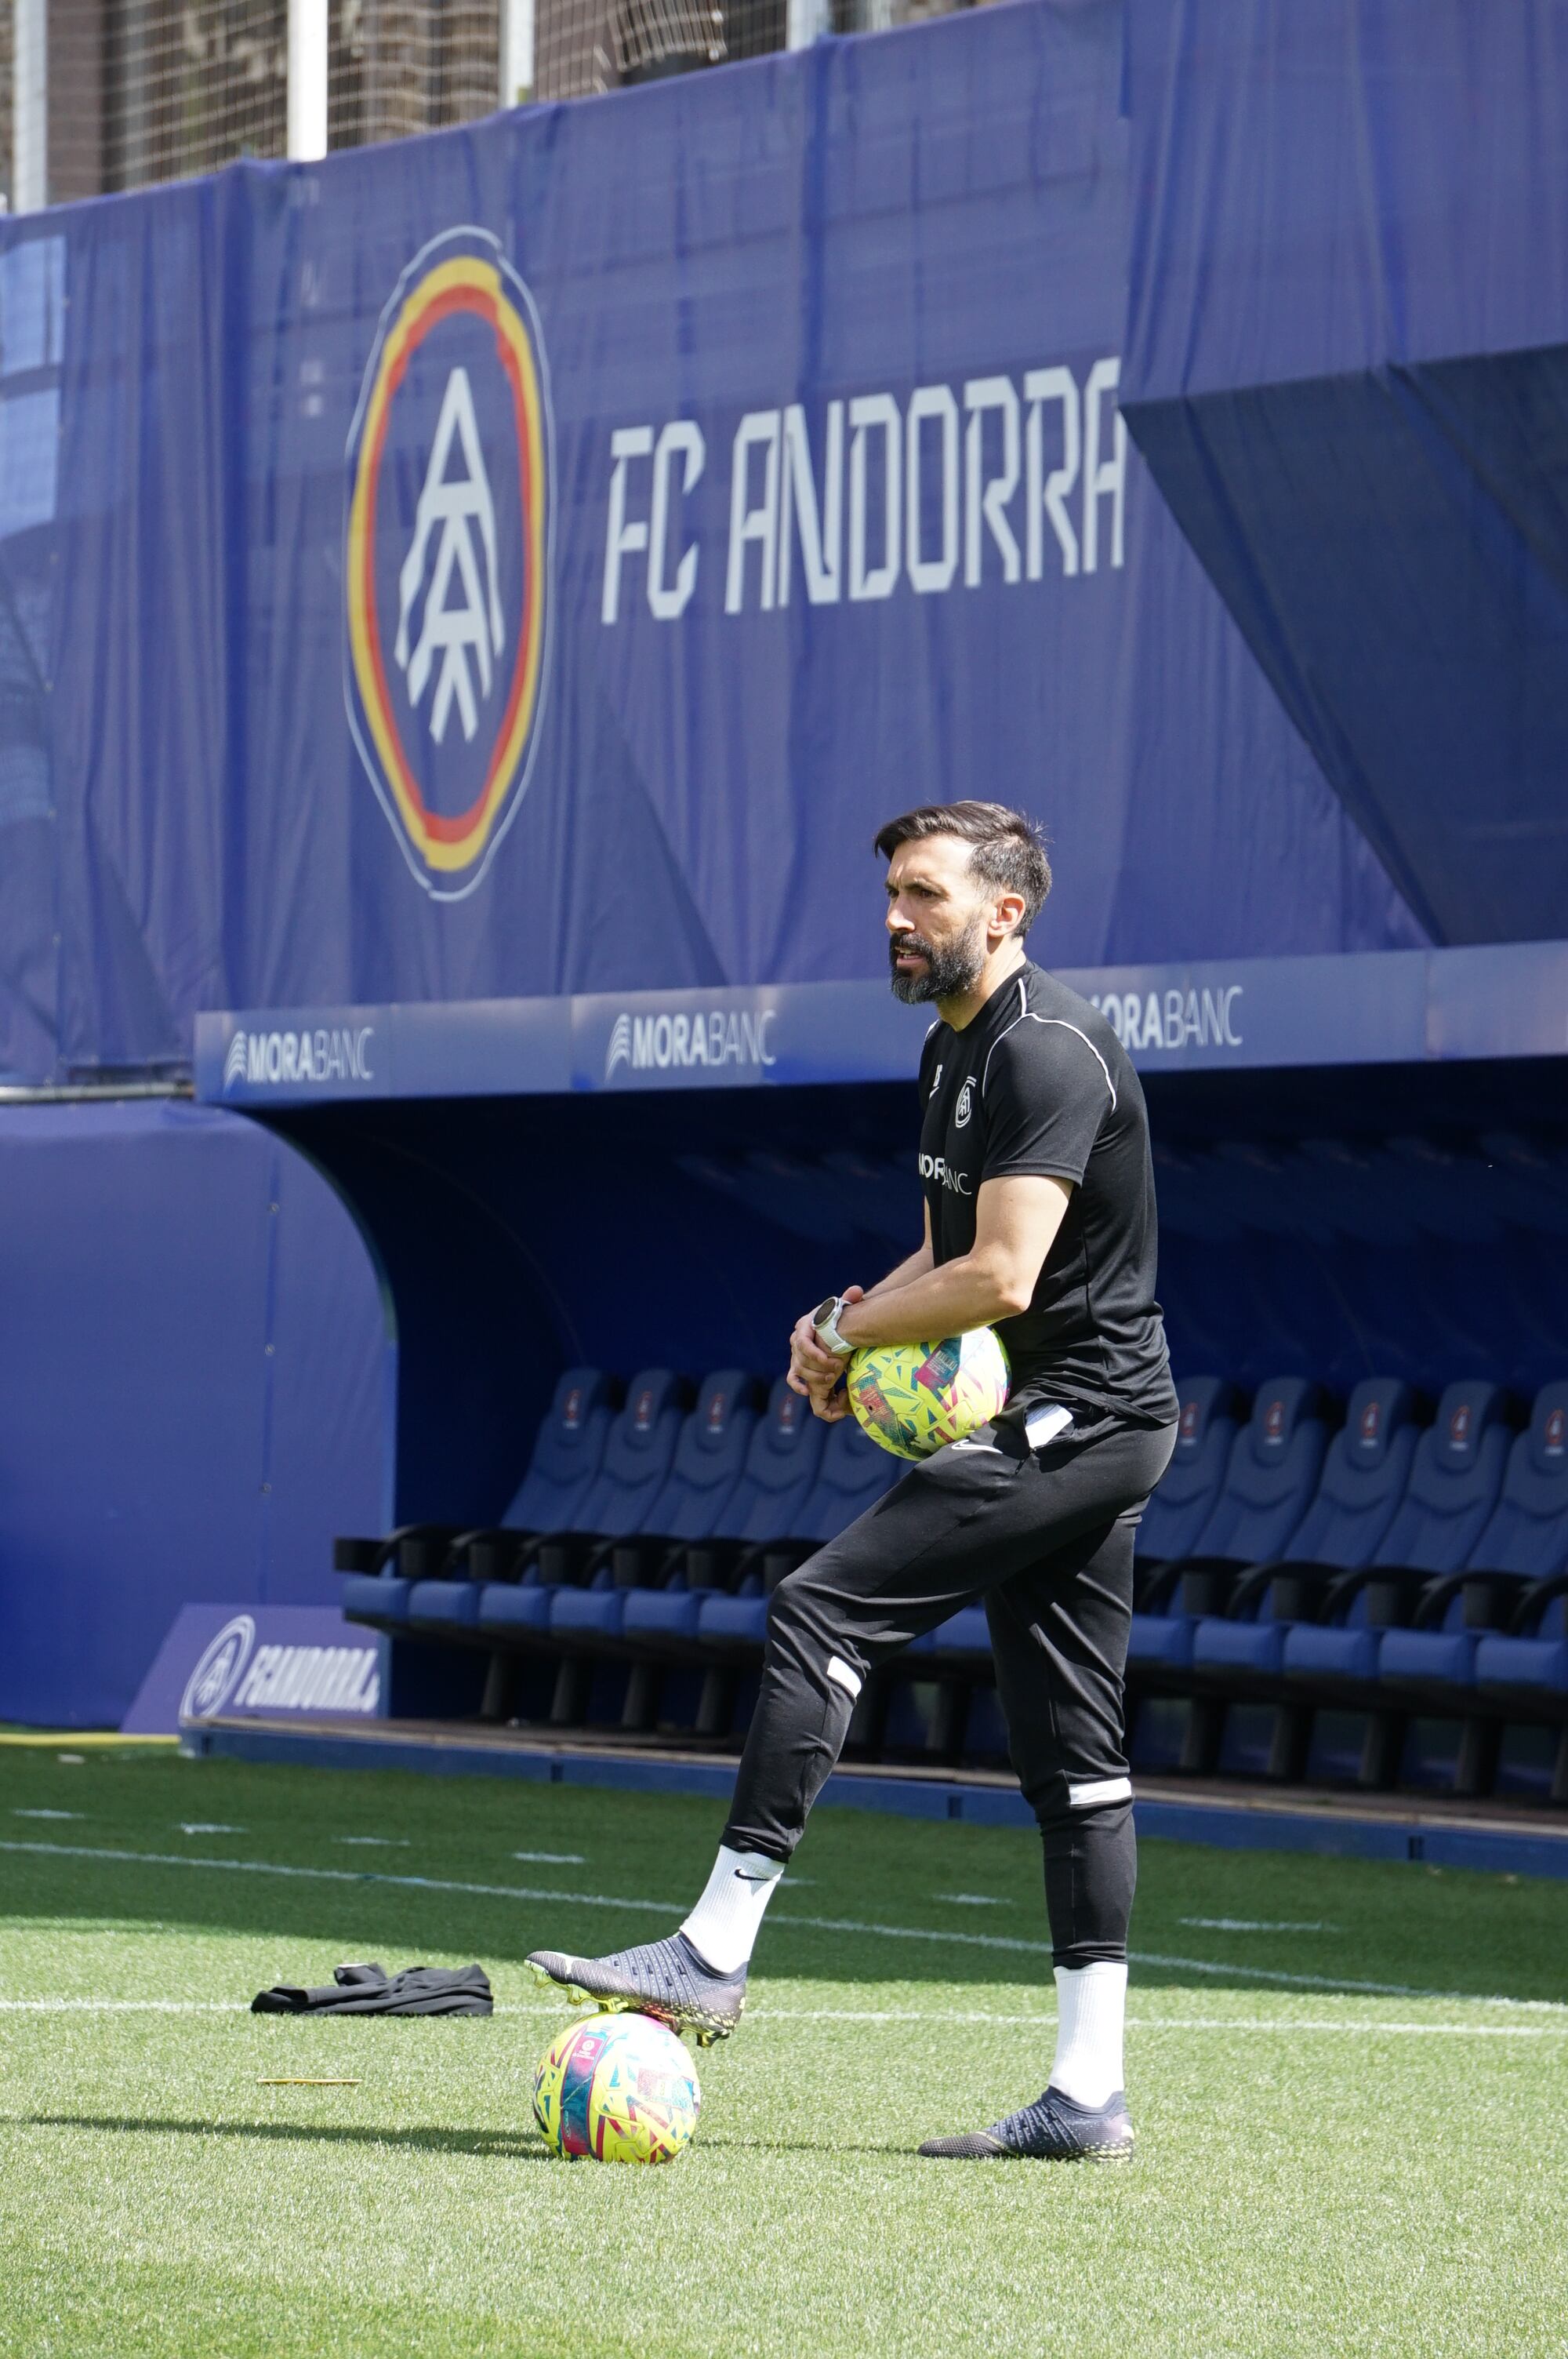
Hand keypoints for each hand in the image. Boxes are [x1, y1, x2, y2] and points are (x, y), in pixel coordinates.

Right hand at [786, 1286, 862, 1416]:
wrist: (832, 1328)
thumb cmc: (837, 1318)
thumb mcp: (842, 1308)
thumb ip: (849, 1299)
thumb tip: (857, 1290)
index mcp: (804, 1325)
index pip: (802, 1341)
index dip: (814, 1353)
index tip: (830, 1361)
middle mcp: (796, 1340)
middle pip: (800, 1359)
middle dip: (818, 1368)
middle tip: (837, 1372)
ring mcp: (796, 1354)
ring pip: (798, 1370)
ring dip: (814, 1377)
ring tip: (832, 1380)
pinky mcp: (798, 1366)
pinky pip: (792, 1378)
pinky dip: (798, 1386)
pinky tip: (808, 1392)